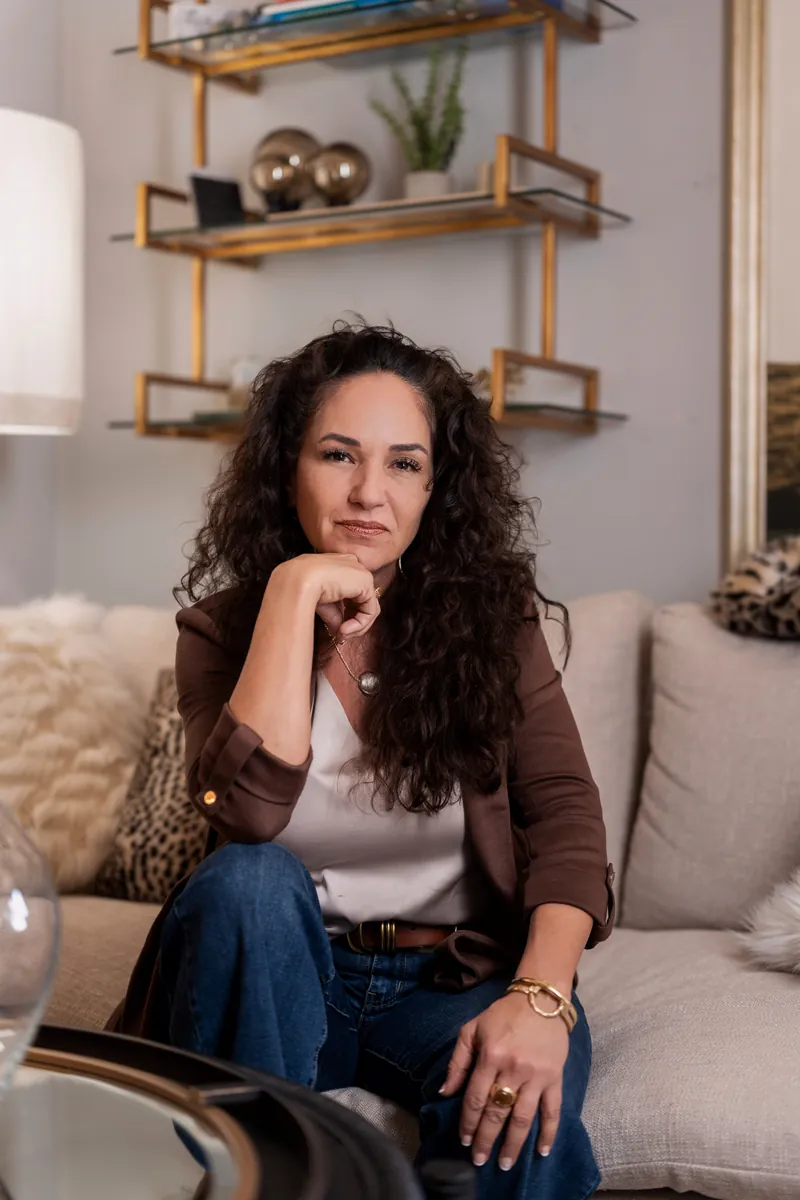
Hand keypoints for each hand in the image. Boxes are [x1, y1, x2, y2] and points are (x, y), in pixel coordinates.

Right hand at [277, 553, 380, 638]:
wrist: (297, 581)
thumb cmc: (302, 588)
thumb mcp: (322, 604)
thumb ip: (335, 616)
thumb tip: (341, 632)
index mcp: (340, 566)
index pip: (351, 594)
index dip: (346, 614)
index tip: (337, 629)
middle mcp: (353, 567)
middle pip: (361, 601)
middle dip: (353, 622)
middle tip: (340, 635)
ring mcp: (361, 573)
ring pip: (367, 607)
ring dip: (356, 626)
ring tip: (341, 634)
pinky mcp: (366, 582)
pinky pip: (370, 610)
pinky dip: (359, 624)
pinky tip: (344, 630)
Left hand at [439, 992, 568, 1170]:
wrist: (541, 999)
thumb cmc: (502, 1015)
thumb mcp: (472, 1029)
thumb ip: (458, 1061)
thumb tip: (445, 1092)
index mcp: (491, 1055)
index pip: (476, 1097)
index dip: (468, 1122)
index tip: (464, 1141)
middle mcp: (513, 1068)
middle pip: (497, 1112)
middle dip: (486, 1139)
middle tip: (479, 1160)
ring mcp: (537, 1075)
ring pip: (523, 1117)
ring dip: (513, 1144)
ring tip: (504, 1163)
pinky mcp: (555, 1078)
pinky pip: (553, 1110)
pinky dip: (549, 1132)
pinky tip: (542, 1151)